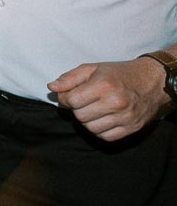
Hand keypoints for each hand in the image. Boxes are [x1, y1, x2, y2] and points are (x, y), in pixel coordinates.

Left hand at [49, 58, 169, 140]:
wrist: (153, 81)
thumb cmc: (119, 73)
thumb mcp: (93, 68)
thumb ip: (70, 78)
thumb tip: (52, 88)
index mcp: (104, 85)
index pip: (72, 100)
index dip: (65, 98)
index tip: (69, 95)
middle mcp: (115, 102)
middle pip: (80, 115)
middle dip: (76, 109)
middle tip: (83, 101)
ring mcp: (125, 117)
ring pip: (90, 128)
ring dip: (87, 120)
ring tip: (93, 109)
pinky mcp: (132, 128)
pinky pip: (105, 137)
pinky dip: (99, 129)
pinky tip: (102, 118)